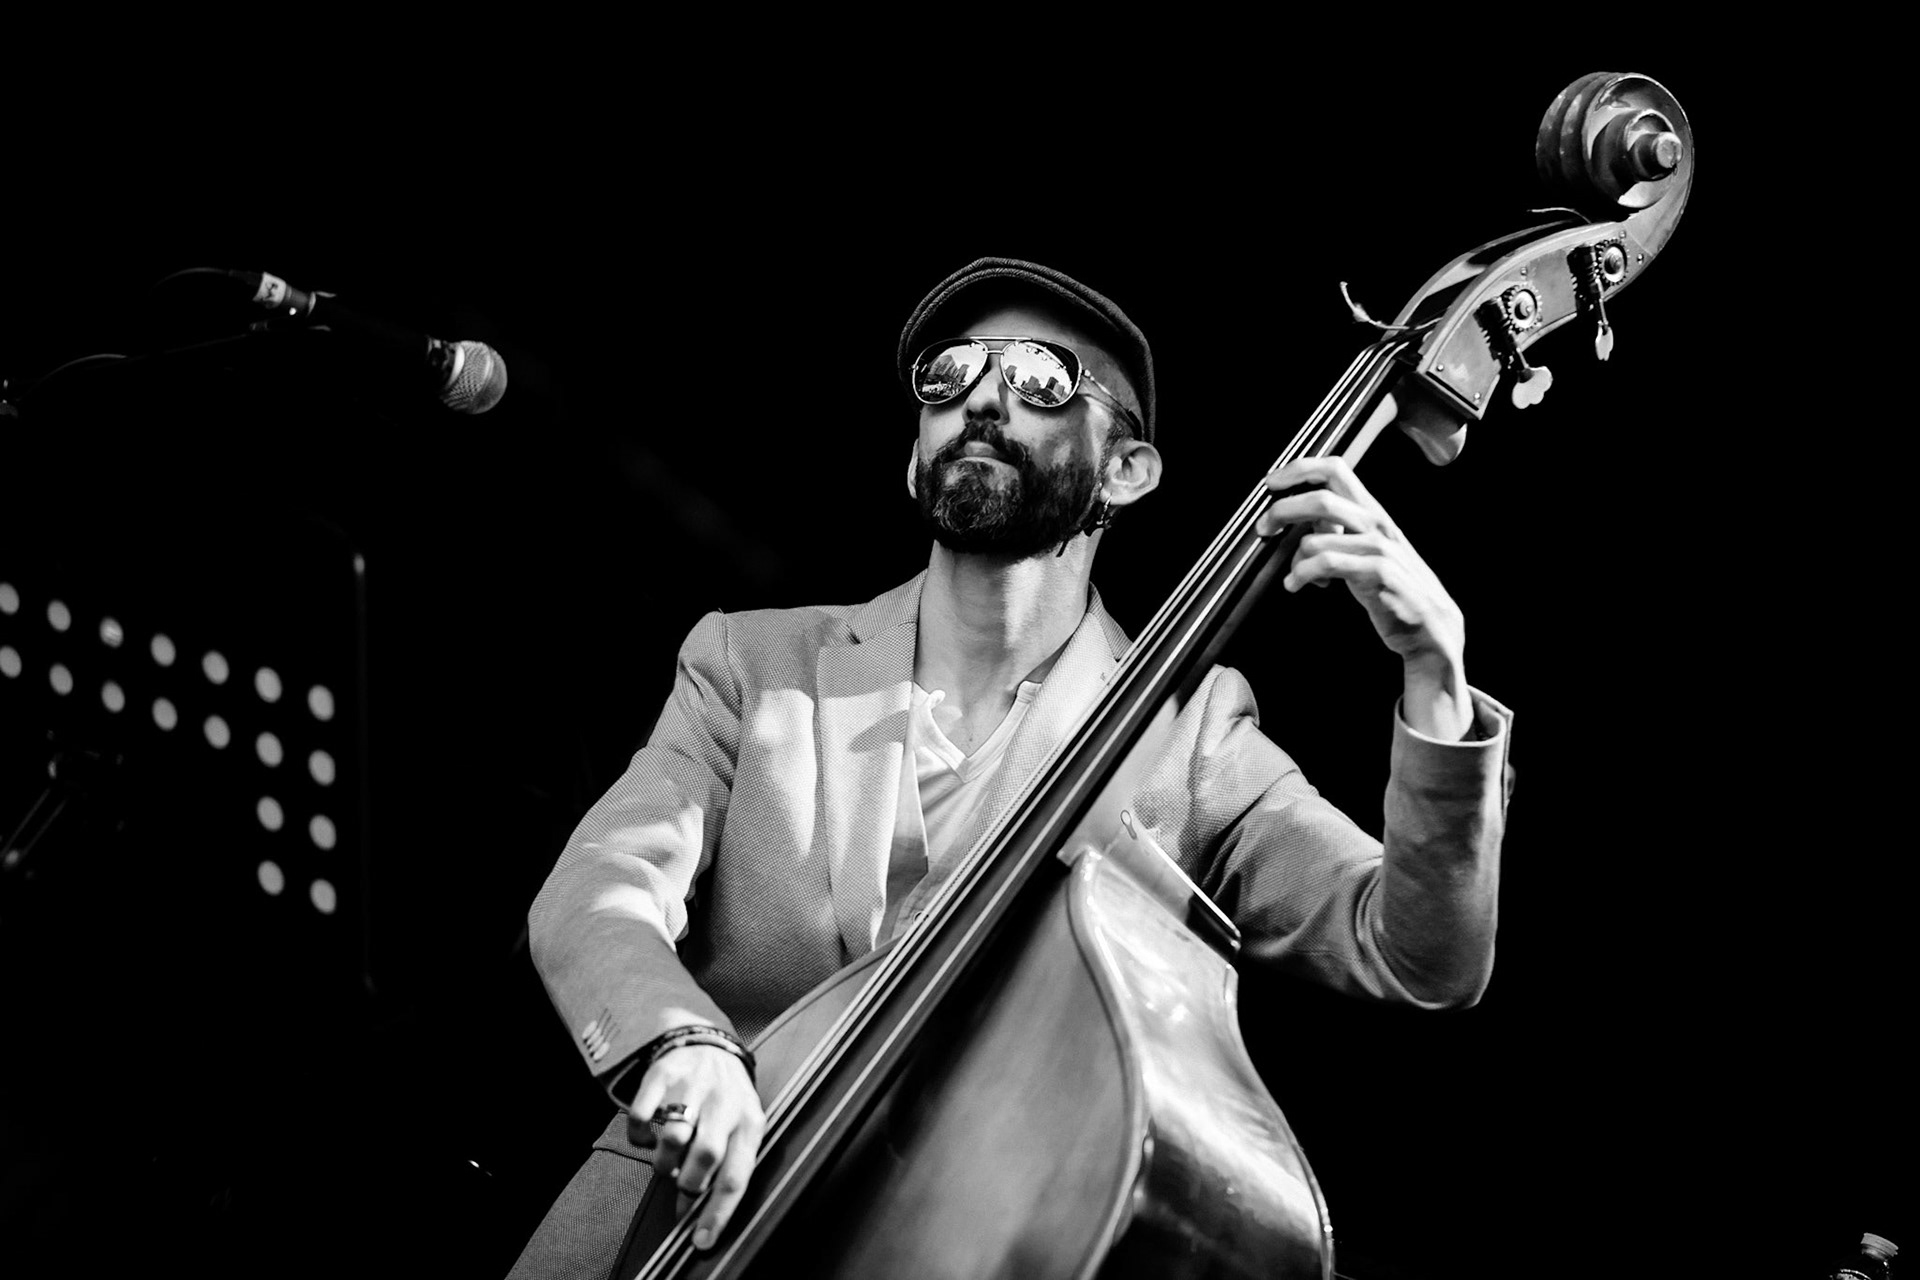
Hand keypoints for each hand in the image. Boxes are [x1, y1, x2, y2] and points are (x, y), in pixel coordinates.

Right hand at [627, 1042, 764, 1251]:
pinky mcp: (663, 1074)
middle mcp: (724, 1102)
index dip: (717, 1213)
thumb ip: (728, 1166)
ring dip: (663, 1162)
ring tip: (667, 1160)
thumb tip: (702, 1215)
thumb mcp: (742, 1127)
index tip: (700, 1240)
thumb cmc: (727, 1100)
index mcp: (749, 1121)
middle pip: (705, 1156)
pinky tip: (649, 1136)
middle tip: (682, 1183)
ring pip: (672, 1139)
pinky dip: (640, 1136)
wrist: (709, 1044)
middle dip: (688, 1182)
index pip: (736, 1176)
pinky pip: (642, 1117)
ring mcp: (693, 1085)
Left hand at [1257, 456, 1470, 738]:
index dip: (1299, 469)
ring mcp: (1379, 549)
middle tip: (1263, 528)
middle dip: (1283, 510)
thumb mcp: (1365, 552)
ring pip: (1316, 538)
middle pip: (1321, 499)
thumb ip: (1337, 533)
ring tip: (1293, 577)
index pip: (1336, 468)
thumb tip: (1302, 526)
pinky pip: (1325, 565)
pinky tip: (1295, 585)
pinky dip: (1301, 574)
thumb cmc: (1394, 589)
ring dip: (1293, 559)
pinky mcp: (1378, 574)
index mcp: (1372, 512)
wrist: (1432, 627)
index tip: (1271, 482)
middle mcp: (1377, 524)